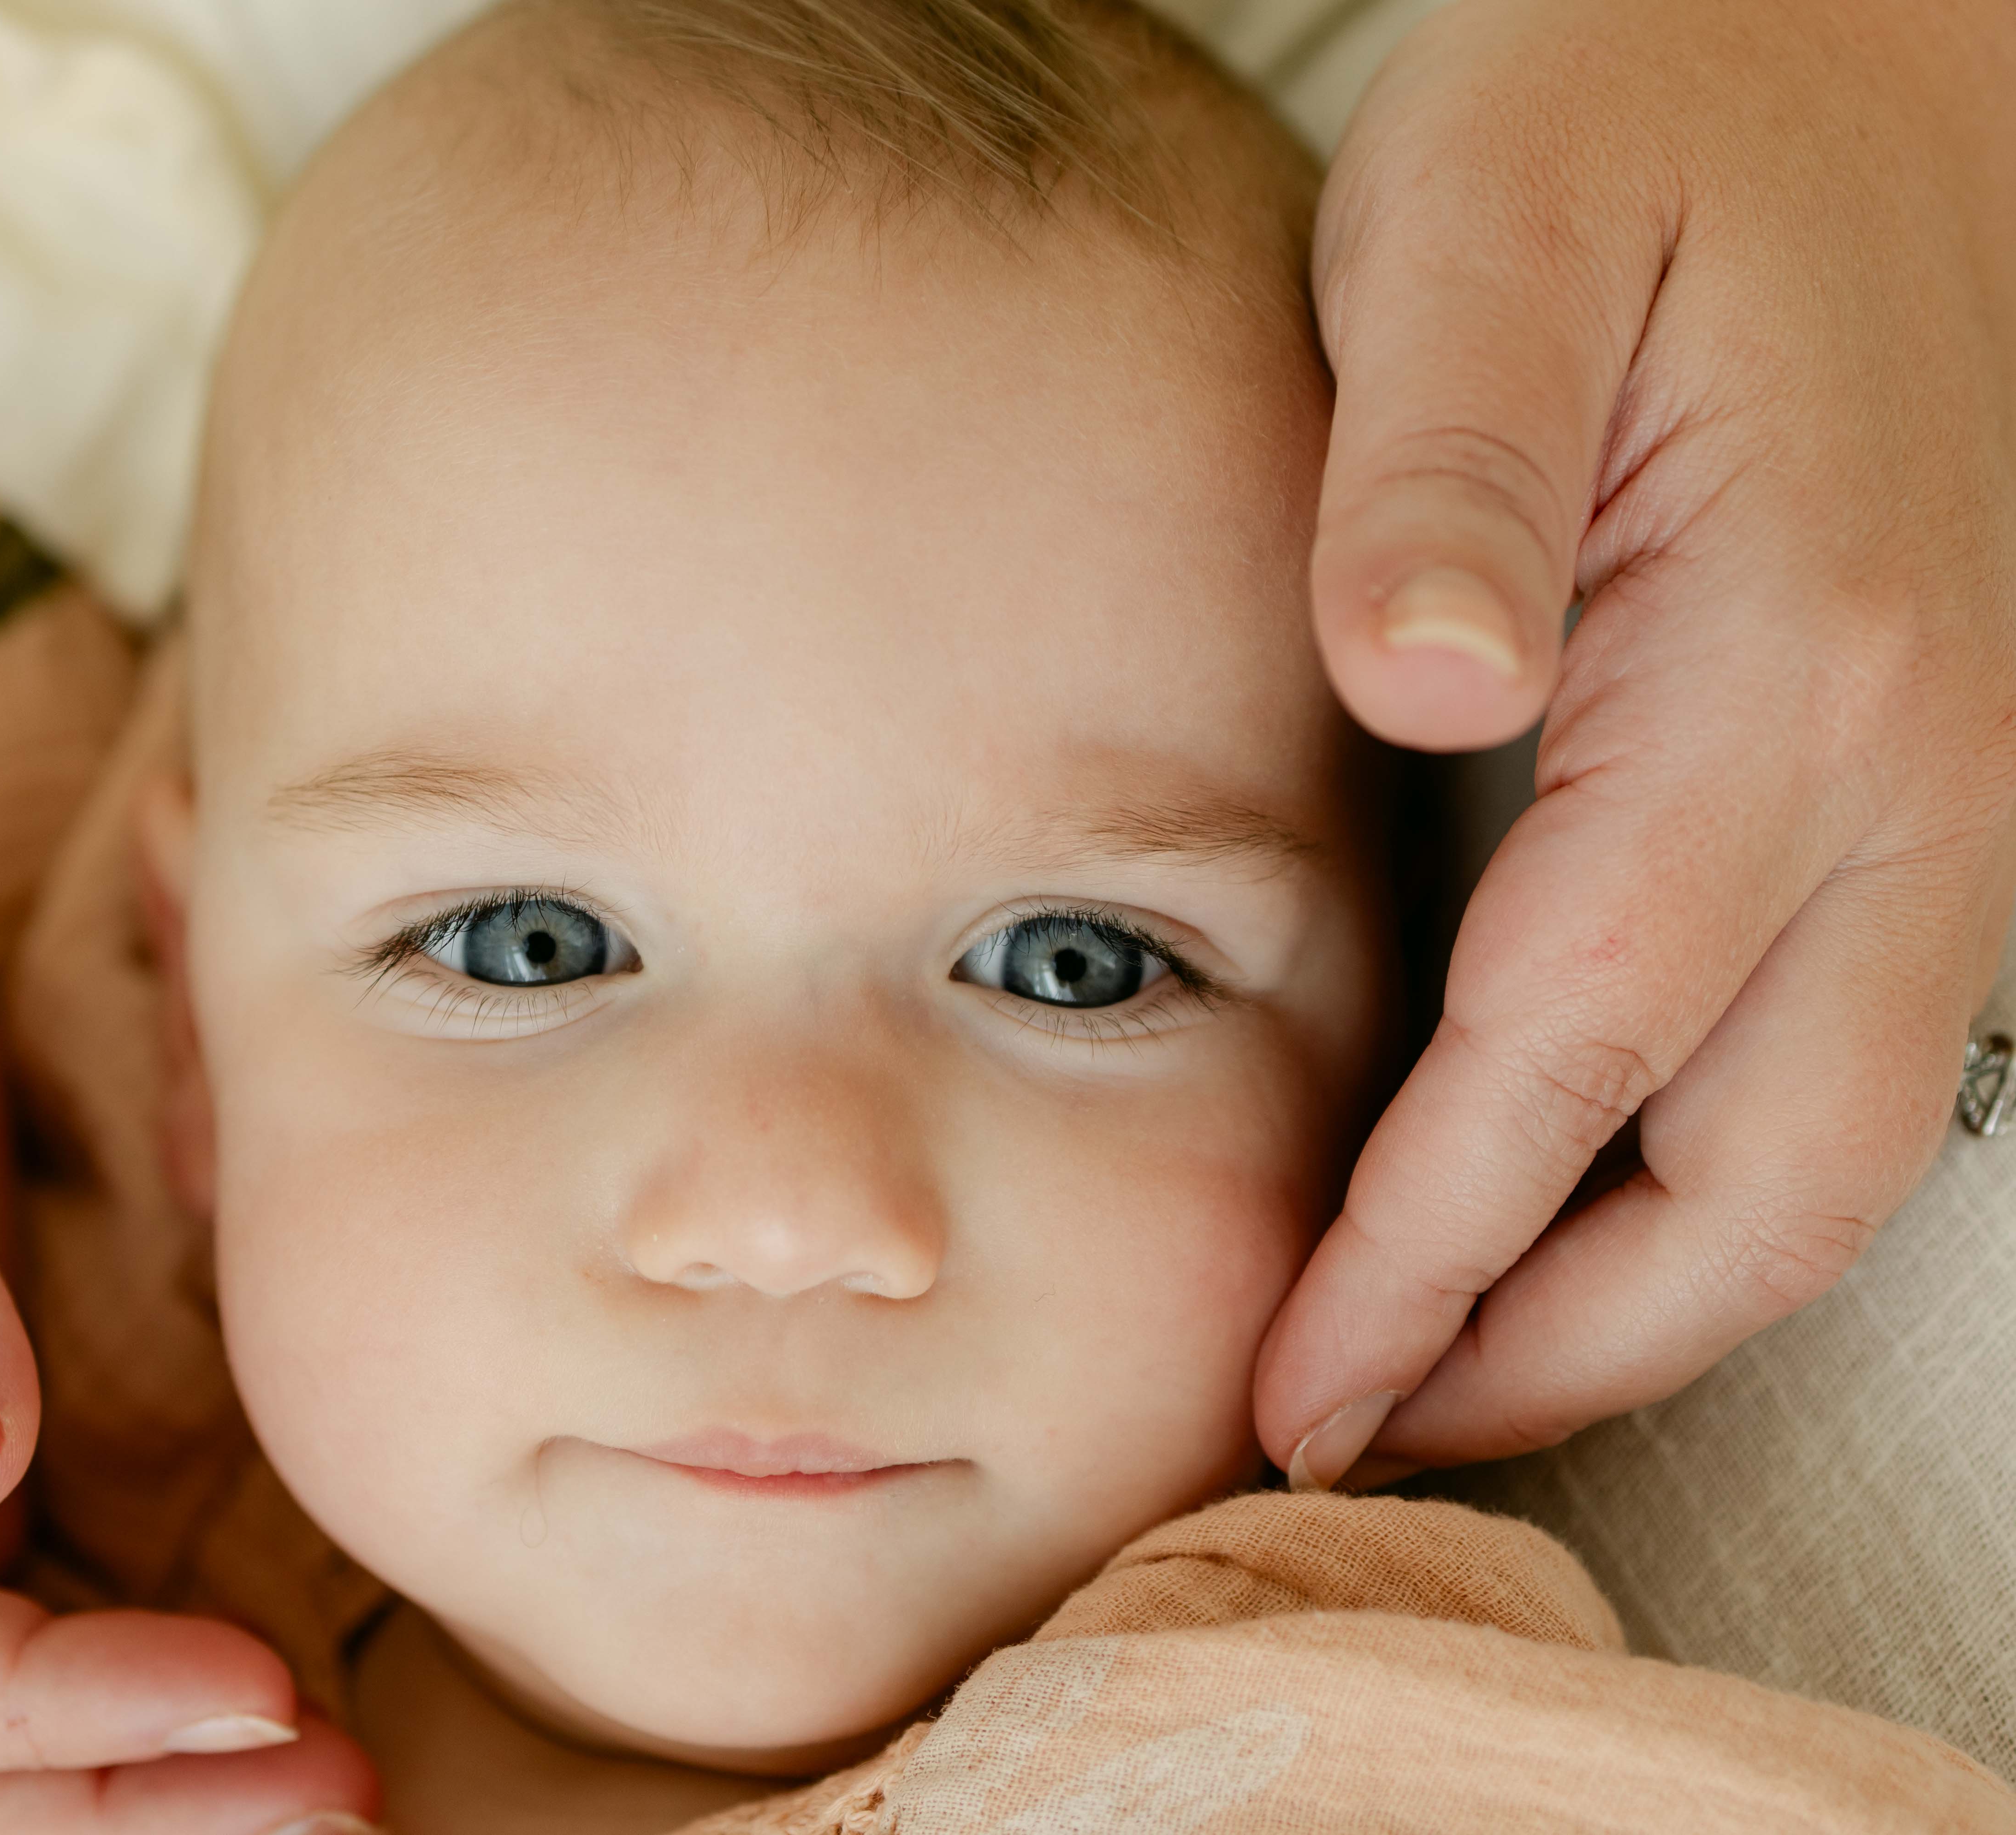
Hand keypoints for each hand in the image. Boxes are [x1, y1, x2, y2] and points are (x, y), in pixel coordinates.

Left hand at [1256, 0, 2015, 1486]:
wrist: (1861, 20)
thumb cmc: (1648, 101)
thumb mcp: (1495, 231)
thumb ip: (1452, 464)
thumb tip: (1419, 680)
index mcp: (1780, 657)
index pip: (1581, 1050)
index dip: (1434, 1256)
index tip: (1305, 1389)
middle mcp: (1920, 759)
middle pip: (1764, 1180)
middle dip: (1567, 1346)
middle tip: (1364, 1428)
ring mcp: (1958, 773)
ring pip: (1829, 1145)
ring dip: (1646, 1294)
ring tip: (1451, 1366)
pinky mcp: (1929, 759)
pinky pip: (1842, 1046)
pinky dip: (1700, 1175)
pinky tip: (1565, 1195)